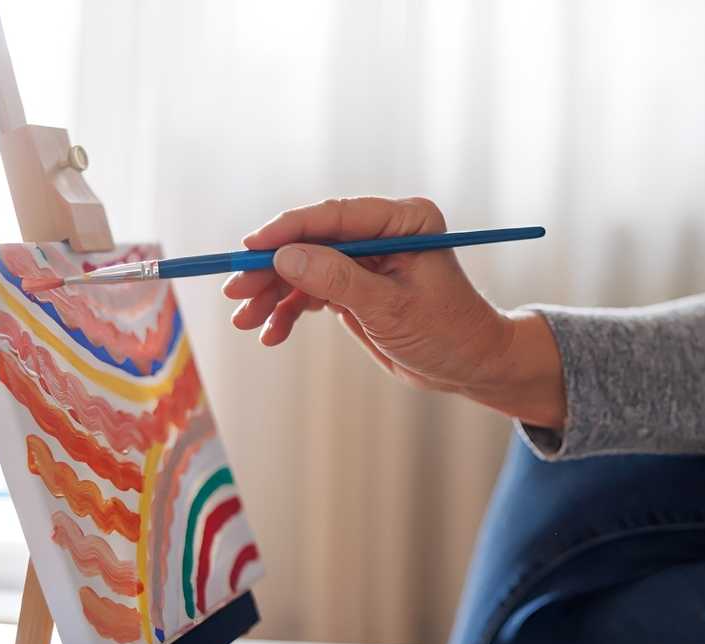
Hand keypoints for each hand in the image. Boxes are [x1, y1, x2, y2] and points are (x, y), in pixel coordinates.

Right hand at [224, 196, 565, 427]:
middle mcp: (384, 232)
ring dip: (273, 294)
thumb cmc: (447, 334)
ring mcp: (367, 258)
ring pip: (305, 267)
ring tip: (246, 322)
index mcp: (405, 220)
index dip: (288, 230)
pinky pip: (312, 291)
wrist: (469, 367)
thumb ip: (339, 281)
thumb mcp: (391, 310)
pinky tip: (271, 333)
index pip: (336, 216)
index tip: (250, 249)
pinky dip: (289, 311)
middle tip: (235, 292)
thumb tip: (284, 256)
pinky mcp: (356, 285)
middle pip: (313, 240)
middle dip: (272, 268)